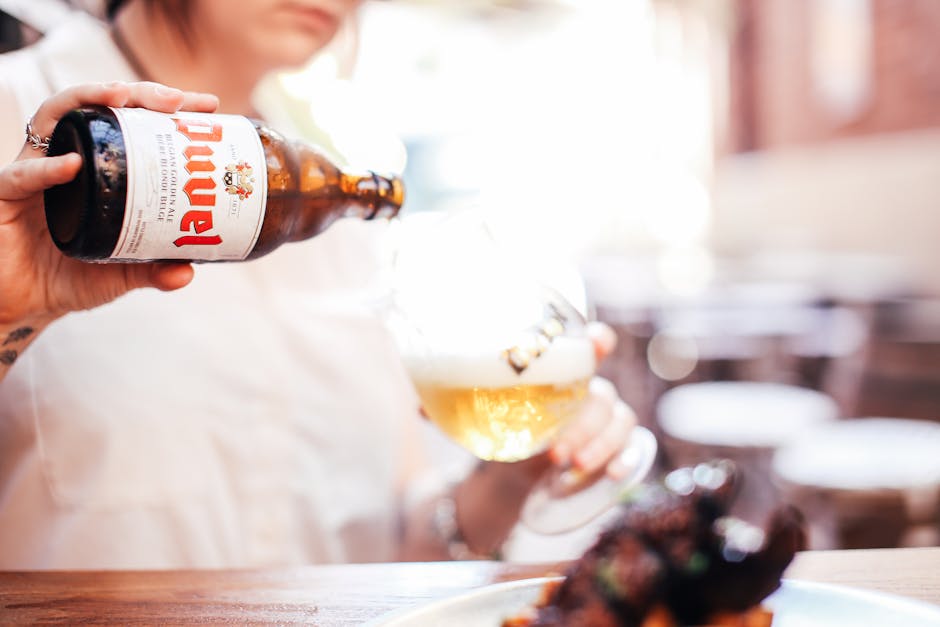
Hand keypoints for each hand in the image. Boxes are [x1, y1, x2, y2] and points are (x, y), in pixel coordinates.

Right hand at [0, 81, 218, 327]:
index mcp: (97, 170)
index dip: (165, 111)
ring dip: (87, 99)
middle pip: (99, 109)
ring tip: (121, 97)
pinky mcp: (5, 194)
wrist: (23, 304)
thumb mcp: (120, 274)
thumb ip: (153, 271)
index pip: (130, 125)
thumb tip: (187, 272)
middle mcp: (65, 159)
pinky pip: (23, 175)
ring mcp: (34, 171)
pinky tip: (72, 165)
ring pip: (55, 117)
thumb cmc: (68, 278)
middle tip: (176, 100)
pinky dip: (47, 169)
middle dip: (138, 94)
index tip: (207, 107)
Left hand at [454, 321, 637, 553]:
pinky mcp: (607, 446)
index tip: (596, 341)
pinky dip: (622, 459)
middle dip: (584, 422)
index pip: (586, 345)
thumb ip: (446, 402)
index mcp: (557, 370)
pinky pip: (629, 447)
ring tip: (569, 465)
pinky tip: (610, 475)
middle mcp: (584, 389)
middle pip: (602, 393)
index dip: (598, 340)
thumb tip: (416, 402)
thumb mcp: (471, 413)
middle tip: (555, 451)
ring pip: (618, 419)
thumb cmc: (494, 424)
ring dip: (600, 443)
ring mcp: (599, 417)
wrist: (506, 466)